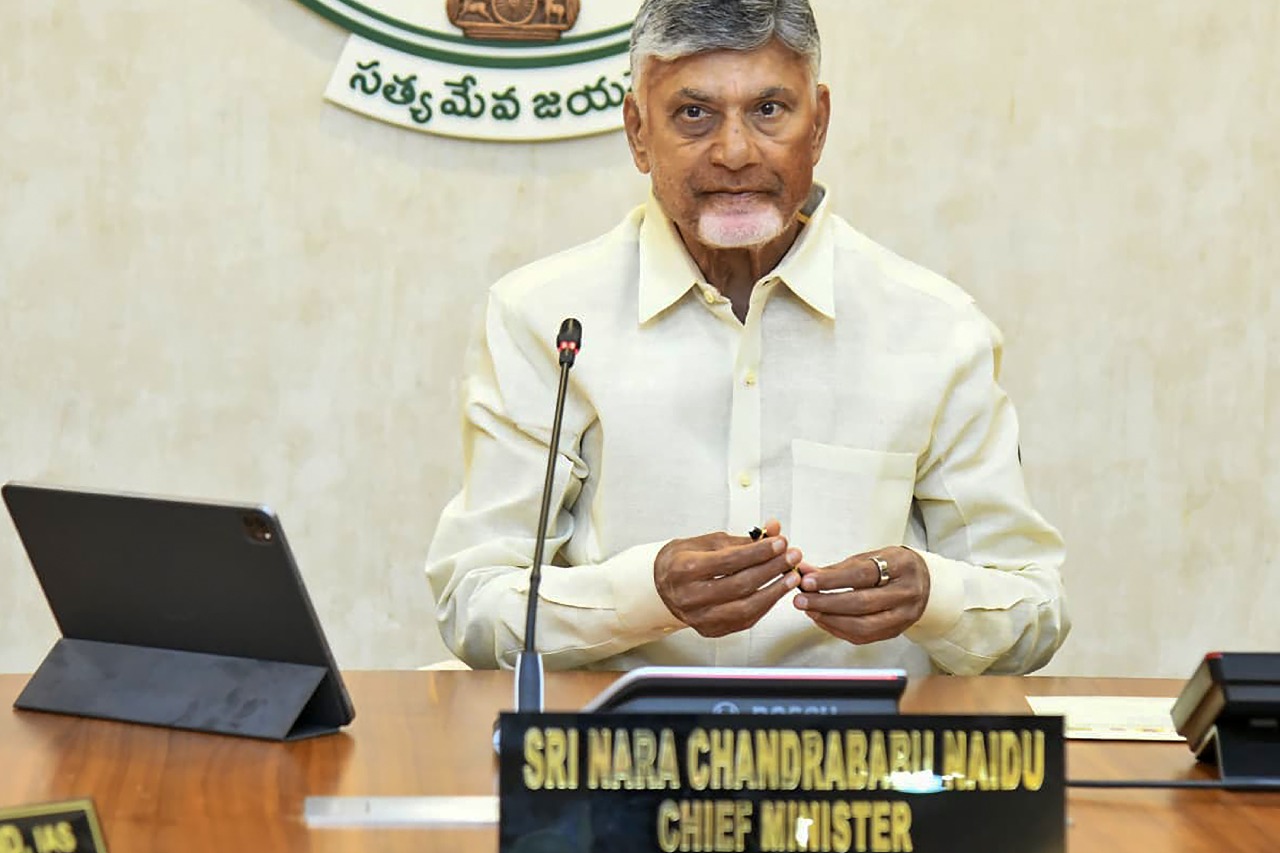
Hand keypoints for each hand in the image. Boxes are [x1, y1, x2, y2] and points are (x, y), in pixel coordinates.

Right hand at [654, 519, 801, 637]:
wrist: (659, 587)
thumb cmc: (682, 562)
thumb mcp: (707, 542)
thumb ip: (742, 539)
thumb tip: (773, 530)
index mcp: (685, 569)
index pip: (729, 560)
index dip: (759, 552)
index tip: (780, 542)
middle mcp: (690, 596)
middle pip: (740, 584)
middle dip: (772, 568)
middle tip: (791, 556)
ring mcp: (699, 617)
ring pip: (745, 608)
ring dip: (774, 591)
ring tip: (791, 576)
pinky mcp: (709, 630)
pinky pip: (744, 621)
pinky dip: (764, 606)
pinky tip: (775, 592)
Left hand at [792, 546, 929, 643]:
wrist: (925, 582)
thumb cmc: (892, 566)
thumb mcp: (869, 558)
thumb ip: (836, 568)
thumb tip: (804, 571)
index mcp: (901, 566)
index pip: (863, 574)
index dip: (832, 579)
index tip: (807, 581)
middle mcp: (906, 593)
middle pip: (862, 603)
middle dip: (826, 603)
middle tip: (801, 600)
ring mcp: (904, 616)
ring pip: (863, 625)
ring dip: (830, 620)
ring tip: (809, 610)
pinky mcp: (896, 632)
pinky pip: (863, 637)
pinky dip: (839, 630)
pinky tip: (823, 620)